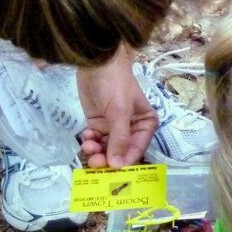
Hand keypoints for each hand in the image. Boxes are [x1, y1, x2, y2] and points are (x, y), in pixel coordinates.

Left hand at [77, 46, 157, 168]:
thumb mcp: (120, 112)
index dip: (125, 161)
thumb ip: (119, 140)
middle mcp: (131, 129)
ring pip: (105, 148)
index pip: (137, 149)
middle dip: (107, 157)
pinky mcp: (98, 123)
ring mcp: (113, 127)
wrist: (96, 63)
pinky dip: (90, 141)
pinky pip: (94, 140)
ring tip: (88, 145)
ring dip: (96, 150)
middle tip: (95, 161)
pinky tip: (86, 136)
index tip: (113, 168)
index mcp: (145, 125)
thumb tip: (117, 166)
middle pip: (120, 152)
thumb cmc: (115, 85)